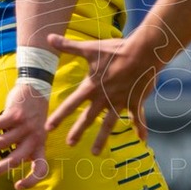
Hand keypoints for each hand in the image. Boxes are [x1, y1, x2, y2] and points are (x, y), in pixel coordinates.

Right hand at [0, 83, 51, 189]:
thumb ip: (27, 146)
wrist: (37, 88)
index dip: (32, 181)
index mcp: (40, 145)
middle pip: (15, 159)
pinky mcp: (15, 114)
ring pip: (1, 143)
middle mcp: (34, 138)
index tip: (17, 186)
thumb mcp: (37, 132)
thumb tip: (13, 162)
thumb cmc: (34, 114)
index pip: (41, 168)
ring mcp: (25, 126)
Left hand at [46, 33, 159, 154]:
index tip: (48, 128)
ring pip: (108, 124)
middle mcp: (104, 98)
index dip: (59, 116)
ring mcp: (120, 102)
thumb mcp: (89, 48)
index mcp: (92, 87)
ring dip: (101, 138)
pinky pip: (138, 118)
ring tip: (95, 152)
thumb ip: (68, 46)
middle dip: (77, 131)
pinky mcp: (135, 102)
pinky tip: (143, 140)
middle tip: (69, 143)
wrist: (142, 52)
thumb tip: (48, 37)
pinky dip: (141, 128)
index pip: (71, 104)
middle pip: (87, 118)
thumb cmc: (115, 50)